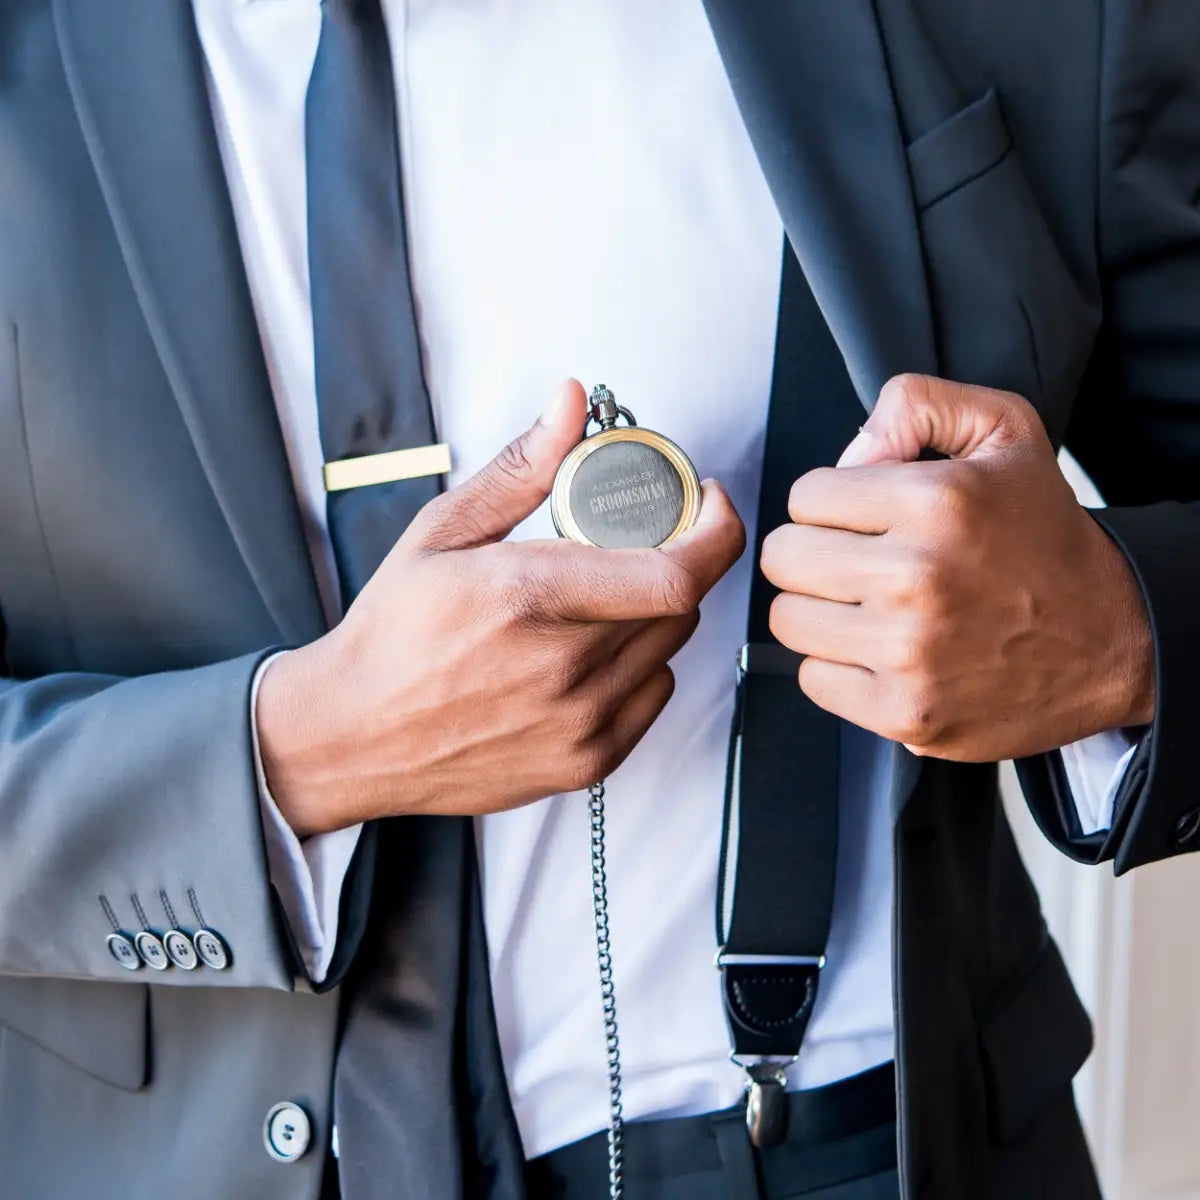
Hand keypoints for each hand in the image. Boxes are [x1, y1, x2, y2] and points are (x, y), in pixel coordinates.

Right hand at [259, 380, 744, 835]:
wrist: (354, 737)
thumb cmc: (392, 635)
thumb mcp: (441, 533)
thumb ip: (520, 469)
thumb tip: (570, 404)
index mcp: (531, 599)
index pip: (676, 572)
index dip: (716, 531)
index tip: (707, 502)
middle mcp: (566, 670)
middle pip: (679, 603)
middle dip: (668, 560)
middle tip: (628, 546)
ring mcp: (580, 724)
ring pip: (670, 650)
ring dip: (652, 613)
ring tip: (597, 602)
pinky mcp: (586, 762)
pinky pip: (654, 697)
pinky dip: (639, 667)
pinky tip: (588, 655)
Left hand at [760, 374, 1153, 761]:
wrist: (1113, 637)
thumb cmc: (1045, 538)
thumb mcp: (1004, 431)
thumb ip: (916, 407)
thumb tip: (849, 451)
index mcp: (936, 502)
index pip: (805, 496)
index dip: (831, 502)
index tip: (864, 516)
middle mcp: (918, 578)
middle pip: (783, 559)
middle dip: (814, 553)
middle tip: (859, 560)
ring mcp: (910, 652)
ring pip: (788, 620)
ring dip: (821, 611)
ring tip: (871, 605)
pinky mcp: (906, 713)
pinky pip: (813, 680)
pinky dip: (839, 667)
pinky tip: (882, 651)